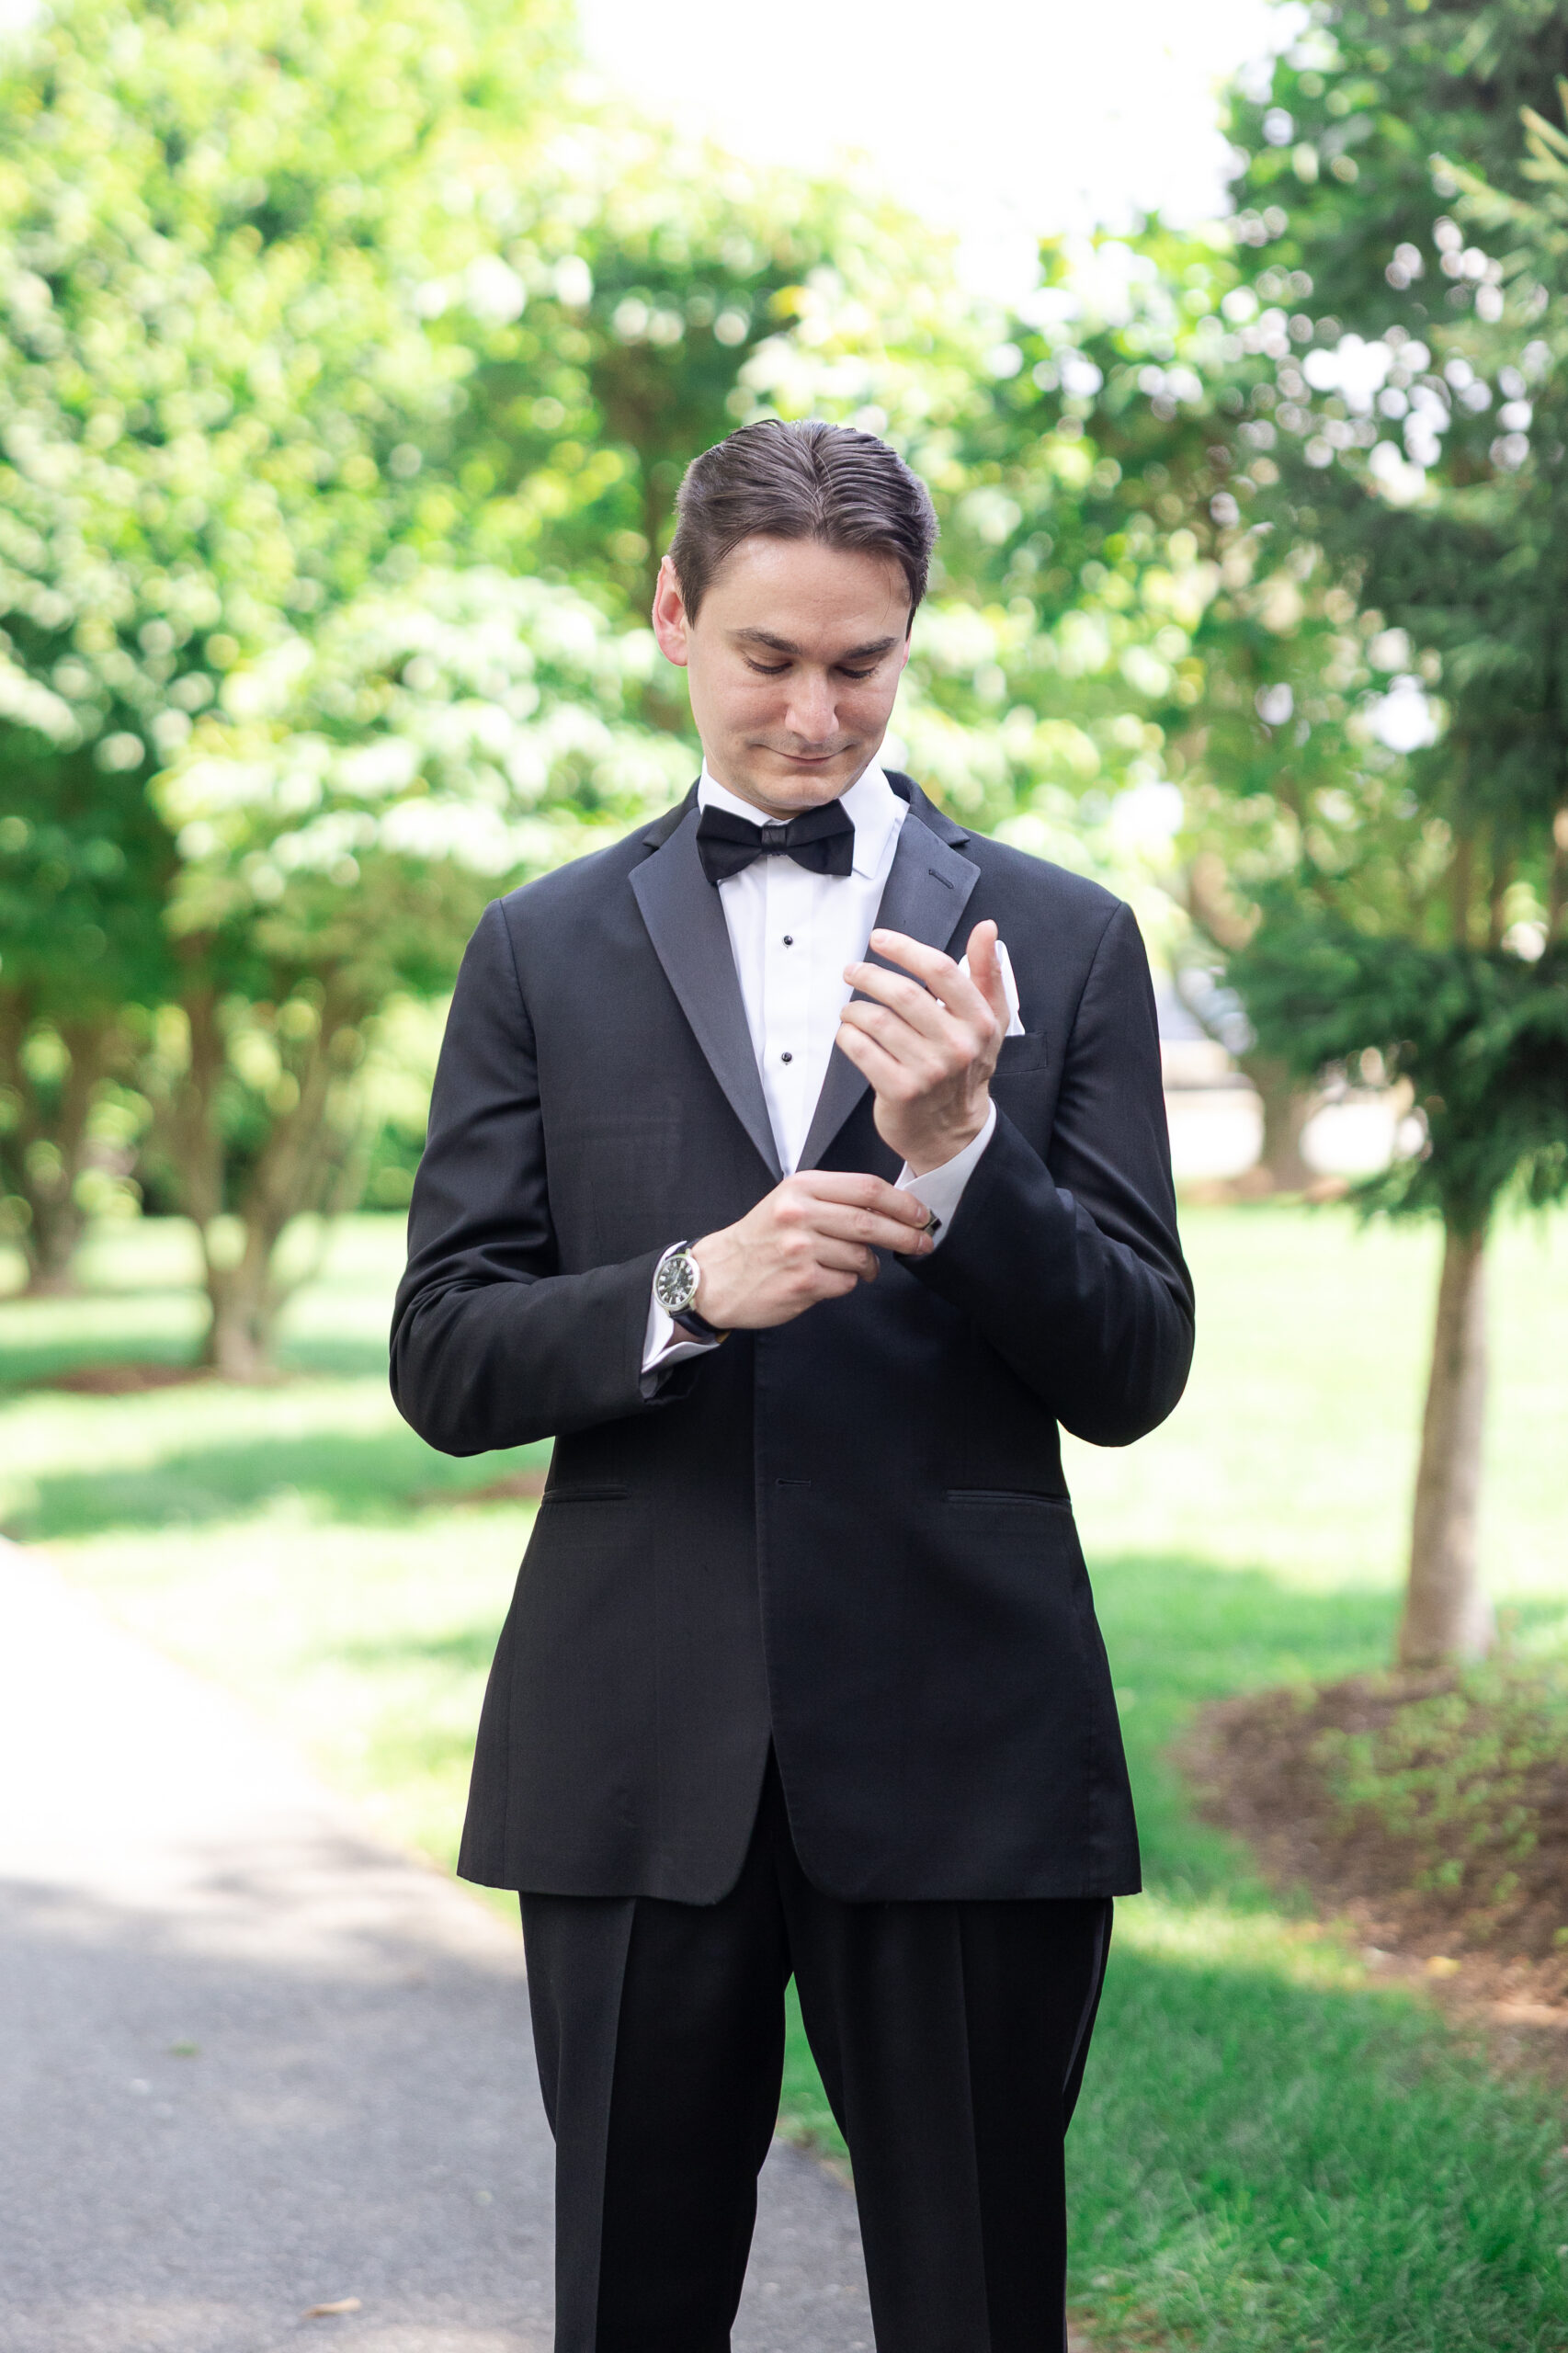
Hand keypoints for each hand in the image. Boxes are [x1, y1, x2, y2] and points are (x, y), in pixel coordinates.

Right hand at [691, 1170, 934, 1329]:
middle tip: (923, 1243)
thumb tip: (890, 1208)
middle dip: (906, 1235)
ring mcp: (800, 1249)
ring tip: (862, 1267)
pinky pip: (846, 1283)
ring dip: (870, 1265)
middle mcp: (800, 1213)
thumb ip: (834, 1200)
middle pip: (871, 1223)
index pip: (866, 1188)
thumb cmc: (761, 1239)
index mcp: (802, 1187)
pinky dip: (847, 1283)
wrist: (717, 1276)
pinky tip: (829, 1279)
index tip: (921, 1214)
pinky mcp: (802, 1281)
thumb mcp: (791, 1202)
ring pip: (862, 1256)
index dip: (902, 1203)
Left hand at [836, 920, 1009, 1174]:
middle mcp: (957, 1046)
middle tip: (852, 971)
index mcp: (980, 1022)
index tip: (879, 939)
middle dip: (869, 975)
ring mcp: (928, 1071)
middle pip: (903, 993)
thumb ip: (986, 972)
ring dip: (854, 1009)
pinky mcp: (899, 1091)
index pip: (940, 971)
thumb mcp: (988, 1021)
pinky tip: (850, 1034)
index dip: (905, 949)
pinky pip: (861, 1049)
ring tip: (850, 1010)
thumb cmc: (966, 1069)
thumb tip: (987, 928)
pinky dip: (847, 1036)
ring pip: (876, 1020)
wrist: (952, 1132)